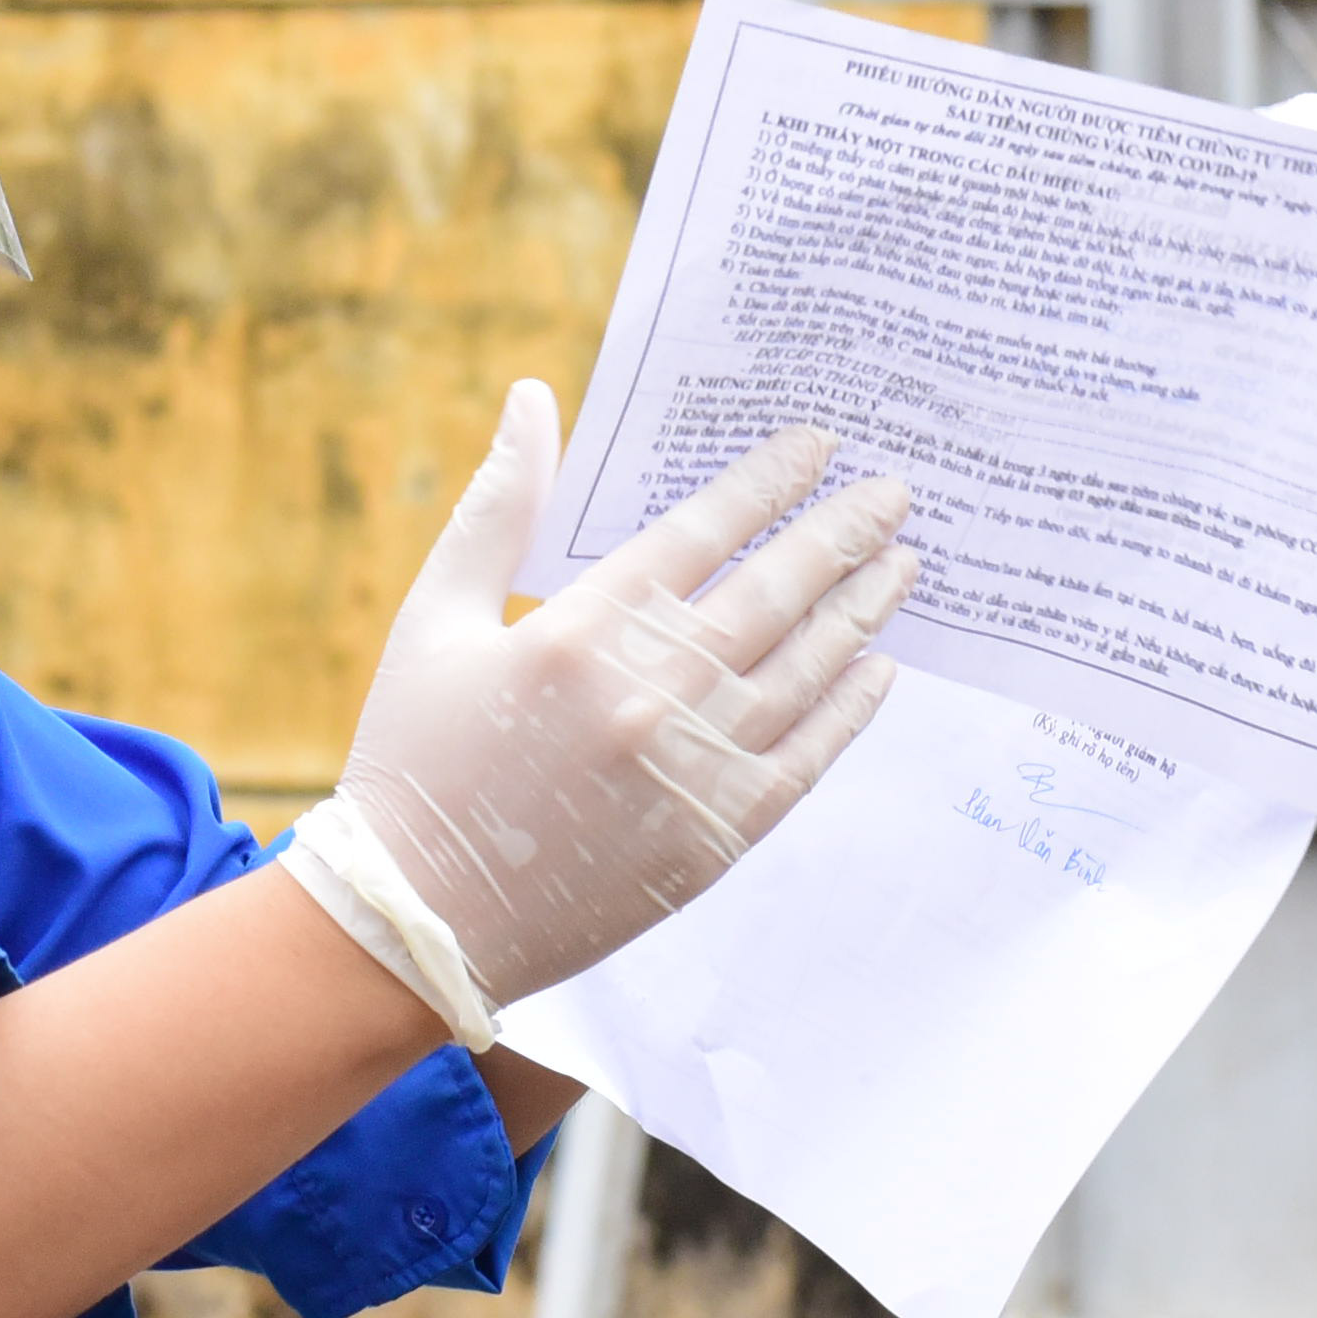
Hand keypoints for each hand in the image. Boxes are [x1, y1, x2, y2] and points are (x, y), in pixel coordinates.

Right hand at [333, 386, 913, 1003]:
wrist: (417, 922)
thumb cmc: (415, 760)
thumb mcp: (434, 618)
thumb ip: (499, 506)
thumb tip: (531, 395)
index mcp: (578, 627)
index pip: (704, 528)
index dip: (770, 481)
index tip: (818, 447)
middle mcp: (647, 692)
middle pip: (775, 590)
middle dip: (842, 533)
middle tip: (892, 493)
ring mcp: (689, 769)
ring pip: (805, 668)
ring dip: (861, 609)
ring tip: (902, 565)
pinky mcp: (714, 838)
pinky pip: (806, 758)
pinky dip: (848, 709)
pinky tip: (877, 669)